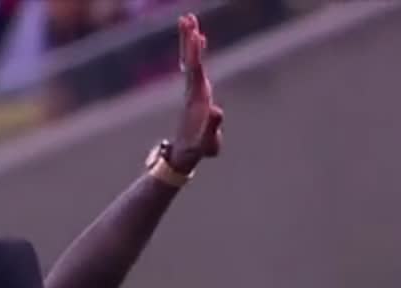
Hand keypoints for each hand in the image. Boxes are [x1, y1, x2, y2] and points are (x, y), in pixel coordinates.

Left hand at [170, 14, 223, 171]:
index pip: (195, 72)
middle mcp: (192, 91)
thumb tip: (217, 110)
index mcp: (196, 99)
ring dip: (191, 41)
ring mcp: (193, 91)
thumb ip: (211, 128)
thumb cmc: (197, 149)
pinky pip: (196, 67)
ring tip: (189, 20)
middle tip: (186, 18)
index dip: (195, 54)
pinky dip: (197, 52)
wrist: (184, 155)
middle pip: (190, 60)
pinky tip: (199, 40)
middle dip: (189, 39)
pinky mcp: (196, 93)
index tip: (196, 36)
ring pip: (191, 61)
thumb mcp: (206, 142)